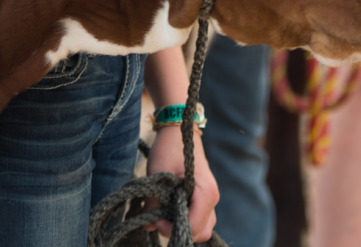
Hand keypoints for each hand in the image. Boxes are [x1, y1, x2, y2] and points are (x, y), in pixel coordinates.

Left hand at [146, 124, 218, 241]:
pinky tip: (169, 208)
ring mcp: (210, 198)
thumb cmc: (169, 149)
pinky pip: (198, 218)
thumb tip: (148, 225)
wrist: (177, 129)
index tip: (156, 218)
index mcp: (206, 192)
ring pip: (201, 228)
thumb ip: (154, 203)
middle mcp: (212, 197)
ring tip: (164, 213)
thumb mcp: (158, 175)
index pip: (193, 227)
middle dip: (178, 230)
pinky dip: (184, 219)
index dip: (172, 228)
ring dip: (182, 226)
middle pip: (200, 232)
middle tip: (159, 218)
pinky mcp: (203, 197)